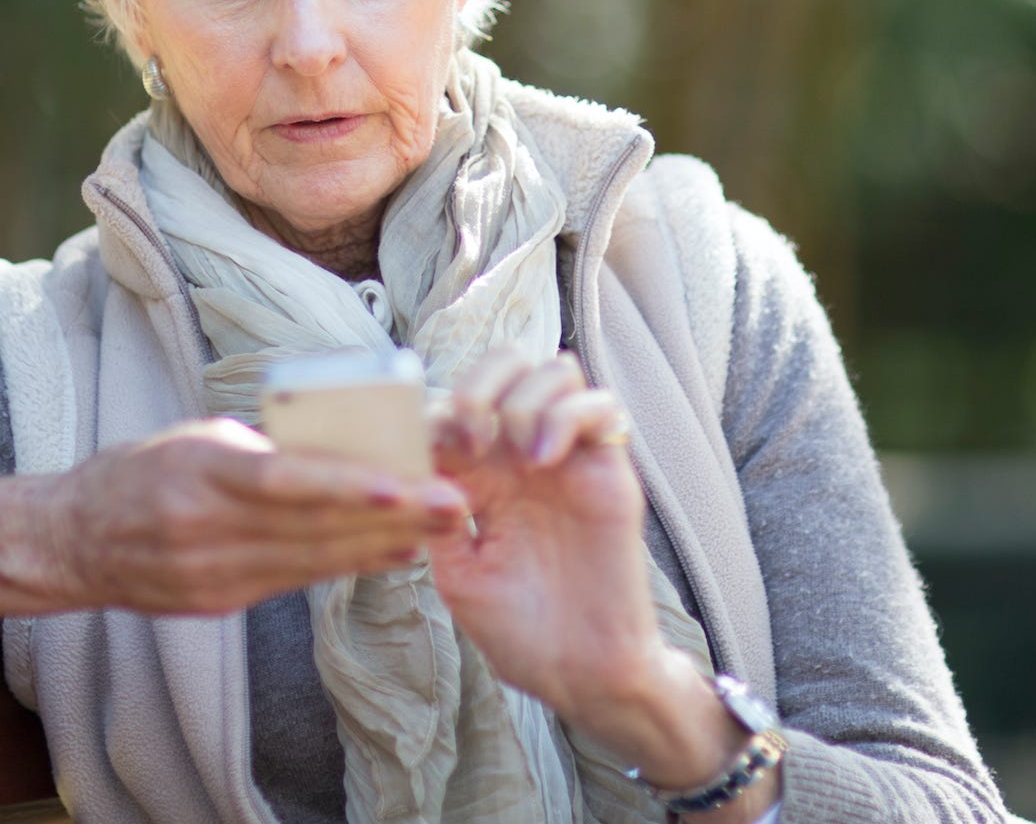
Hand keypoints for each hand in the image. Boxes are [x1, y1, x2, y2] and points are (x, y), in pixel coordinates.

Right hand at [36, 417, 467, 614]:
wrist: (72, 540)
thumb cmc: (140, 471)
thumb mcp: (195, 438)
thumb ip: (261, 448)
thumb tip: (340, 443)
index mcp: (197, 471)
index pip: (284, 481)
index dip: (348, 486)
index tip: (407, 485)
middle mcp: (204, 528)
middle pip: (313, 526)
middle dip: (391, 518)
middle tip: (453, 504)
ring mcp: (211, 573)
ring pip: (313, 559)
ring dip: (381, 544)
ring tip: (438, 529)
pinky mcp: (218, 602)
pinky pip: (296, 581)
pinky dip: (348, 565)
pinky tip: (392, 554)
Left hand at [426, 352, 775, 809]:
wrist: (580, 671)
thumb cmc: (518, 632)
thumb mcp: (457, 575)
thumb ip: (438, 517)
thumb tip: (426, 463)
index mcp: (480, 477)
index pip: (456, 402)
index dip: (437, 411)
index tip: (430, 453)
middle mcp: (522, 457)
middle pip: (507, 365)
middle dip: (481, 385)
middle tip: (471, 439)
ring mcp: (568, 459)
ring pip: (555, 370)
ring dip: (524, 400)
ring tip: (518, 458)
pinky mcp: (609, 471)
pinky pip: (601, 406)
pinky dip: (568, 415)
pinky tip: (543, 459)